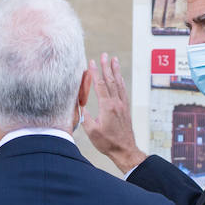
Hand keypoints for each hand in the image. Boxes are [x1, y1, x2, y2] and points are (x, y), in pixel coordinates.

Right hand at [83, 53, 146, 173]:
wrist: (125, 150)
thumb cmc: (107, 143)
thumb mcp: (91, 131)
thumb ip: (85, 117)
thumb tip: (79, 105)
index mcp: (107, 107)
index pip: (100, 85)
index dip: (95, 73)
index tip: (91, 62)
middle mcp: (116, 103)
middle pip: (110, 81)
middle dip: (106, 67)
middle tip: (104, 55)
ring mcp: (122, 105)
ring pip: (118, 84)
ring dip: (115, 71)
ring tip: (113, 60)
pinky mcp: (125, 109)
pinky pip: (123, 91)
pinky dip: (121, 82)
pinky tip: (119, 77)